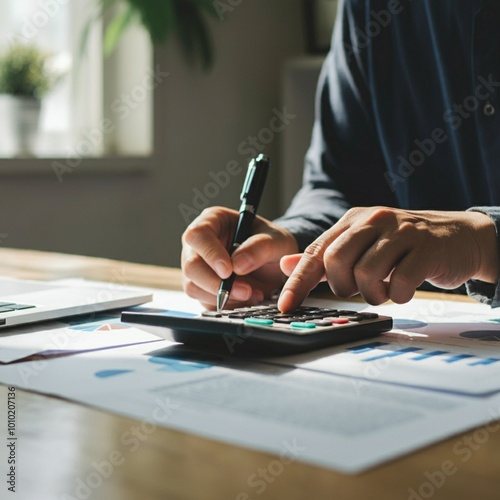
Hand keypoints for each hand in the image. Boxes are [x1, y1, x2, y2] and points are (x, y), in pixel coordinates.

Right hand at [182, 206, 297, 309]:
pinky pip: (205, 301)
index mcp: (213, 221)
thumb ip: (259, 247)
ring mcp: (198, 268)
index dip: (210, 253)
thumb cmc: (272, 243)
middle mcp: (199, 245)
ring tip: (252, 293)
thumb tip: (238, 265)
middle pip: (191, 266)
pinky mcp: (202, 289)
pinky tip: (246, 298)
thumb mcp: (276, 240)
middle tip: (245, 290)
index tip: (228, 270)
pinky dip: (227, 304)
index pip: (198, 235)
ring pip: (194, 287)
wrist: (276, 265)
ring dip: (223, 296)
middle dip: (216, 283)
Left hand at [278, 207, 498, 310]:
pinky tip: (403, 289)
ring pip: (366, 273)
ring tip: (385, 289)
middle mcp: (373, 220)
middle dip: (343, 287)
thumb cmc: (403, 246)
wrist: (458, 236)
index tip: (285, 306)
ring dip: (373, 294)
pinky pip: (400, 282)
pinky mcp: (425, 247)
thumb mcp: (362, 245)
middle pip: (336, 262)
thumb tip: (284, 264)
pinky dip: (399, 295)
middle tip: (358, 289)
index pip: (316, 252)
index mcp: (353, 220)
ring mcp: (401, 231)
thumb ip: (325, 256)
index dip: (298, 282)